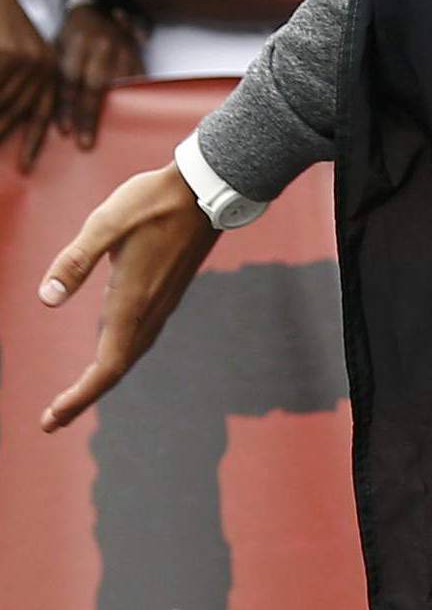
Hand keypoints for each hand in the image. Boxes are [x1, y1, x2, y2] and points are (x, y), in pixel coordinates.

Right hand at [0, 0, 60, 169]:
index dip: (31, 141)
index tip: (25, 167)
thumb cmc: (1, 21)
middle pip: (15, 114)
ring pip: (3, 107)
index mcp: (47, 67)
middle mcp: (42, 65)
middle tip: (4, 165)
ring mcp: (23, 61)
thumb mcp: (18, 50)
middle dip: (0, 132)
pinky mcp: (7, 57)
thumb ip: (19, 83)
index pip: (40, 112)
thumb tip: (8, 119)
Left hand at [38, 164, 216, 431]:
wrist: (208, 190)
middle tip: (54, 418)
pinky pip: (140, 337)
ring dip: (101, 377)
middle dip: (84, 396)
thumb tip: (46, 300)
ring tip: (77, 392)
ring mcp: (162, 303)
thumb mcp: (105, 223)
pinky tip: (108, 347)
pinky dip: (117, 355)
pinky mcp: (167, 292)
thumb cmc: (154, 200)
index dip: (79, 397)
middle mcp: (149, 311)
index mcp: (132, 301)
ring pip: (130, 354)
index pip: (106, 366)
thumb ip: (75, 262)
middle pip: (116, 368)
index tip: (52, 419)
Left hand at [55, 1, 144, 150]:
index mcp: (77, 42)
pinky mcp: (139, 55)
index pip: (70, 78)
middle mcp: (101, 45)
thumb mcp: (59, 44)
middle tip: (85, 143)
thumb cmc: (73, 34)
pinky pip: (138, 81)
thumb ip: (57, 71)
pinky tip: (131, 118)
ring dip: (114, 111)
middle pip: (94, 85)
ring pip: (119, 85)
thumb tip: (51, 110)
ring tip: (111, 135)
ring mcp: (124, 49)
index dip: (67, 106)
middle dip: (88, 116)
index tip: (65, 130)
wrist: (100, 7)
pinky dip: (134, 100)